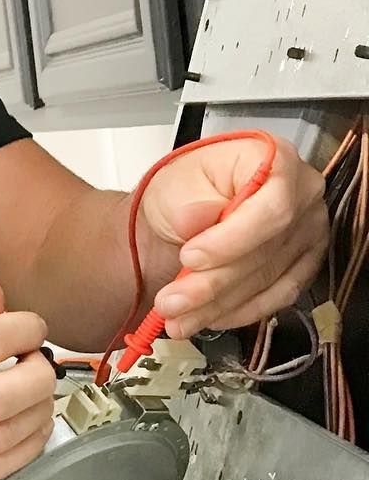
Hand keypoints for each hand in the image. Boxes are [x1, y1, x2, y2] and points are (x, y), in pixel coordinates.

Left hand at [139, 137, 326, 337]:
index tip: (190, 258)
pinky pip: (276, 298)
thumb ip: (187, 201)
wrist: (183, 217)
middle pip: (266, 252)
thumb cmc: (184, 192)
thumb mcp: (173, 184)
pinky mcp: (302, 265)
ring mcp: (308, 233)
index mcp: (276, 161)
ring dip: (217, 306)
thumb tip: (199, 217)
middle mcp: (303, 196)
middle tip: (170, 302)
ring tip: (176, 318)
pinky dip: (238, 312)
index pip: (272, 208)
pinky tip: (208, 317)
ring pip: (266, 281)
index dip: (232, 241)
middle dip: (211, 284)